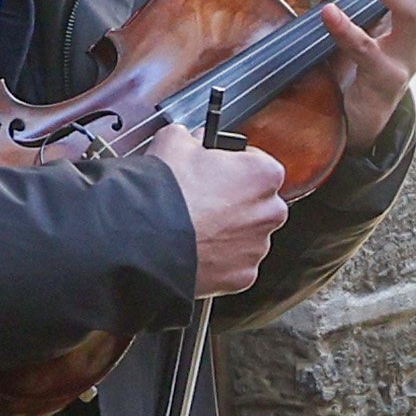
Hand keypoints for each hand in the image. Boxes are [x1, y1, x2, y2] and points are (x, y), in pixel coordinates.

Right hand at [167, 134, 292, 297]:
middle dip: (234, 201)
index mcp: (264, 174)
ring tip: (195, 227)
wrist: (145, 239)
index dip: (233, 165)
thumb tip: (191, 142)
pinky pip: (234, 264)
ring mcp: (257, 247)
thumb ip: (193, 139)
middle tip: (203, 199)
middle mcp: (270, 212)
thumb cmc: (165, 192)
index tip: (218, 169)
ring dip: (227, 232)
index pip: (258, 164)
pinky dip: (219, 259)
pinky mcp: (242, 276)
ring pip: (246, 236)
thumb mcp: (174, 141)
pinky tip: (195, 248)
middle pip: (256, 203)